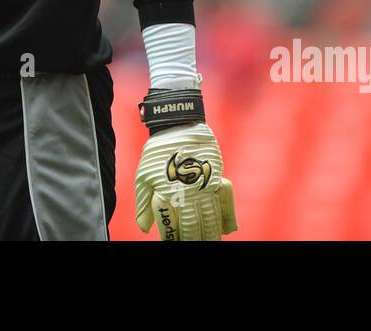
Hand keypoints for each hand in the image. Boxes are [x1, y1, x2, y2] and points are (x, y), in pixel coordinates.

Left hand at [135, 120, 236, 240]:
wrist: (178, 125)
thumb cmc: (157, 152)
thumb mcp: (143, 176)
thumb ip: (143, 205)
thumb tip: (145, 229)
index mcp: (166, 195)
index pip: (171, 229)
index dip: (172, 239)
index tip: (172, 243)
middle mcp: (186, 194)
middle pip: (192, 229)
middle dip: (192, 240)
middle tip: (193, 245)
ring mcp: (203, 187)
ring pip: (210, 220)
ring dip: (211, 235)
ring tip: (210, 242)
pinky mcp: (216, 178)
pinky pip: (225, 202)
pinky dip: (227, 217)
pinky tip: (226, 230)